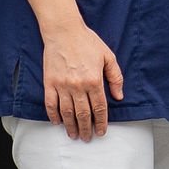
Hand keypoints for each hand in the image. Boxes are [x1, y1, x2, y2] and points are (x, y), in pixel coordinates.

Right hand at [41, 24, 122, 139]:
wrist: (64, 31)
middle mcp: (78, 86)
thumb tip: (119, 96)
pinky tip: (57, 122)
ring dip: (71, 126)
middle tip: (87, 138)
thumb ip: (115, 77)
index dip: (101, 122)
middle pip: (83, 114)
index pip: (99, 108)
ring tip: (74, 135)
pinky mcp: (49, 82)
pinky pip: (51, 104)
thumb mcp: (108, 56)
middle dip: (86, 129)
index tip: (101, 132)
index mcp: (94, 80)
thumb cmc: (87, 42)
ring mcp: (62, 85)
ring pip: (67, 112)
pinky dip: (53, 115)